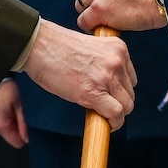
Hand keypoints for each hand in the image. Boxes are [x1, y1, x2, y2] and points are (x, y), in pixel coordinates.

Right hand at [0, 80, 28, 148]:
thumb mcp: (20, 102)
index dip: (25, 135)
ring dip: (7, 118)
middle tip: (17, 108)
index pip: (18, 143)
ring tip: (8, 102)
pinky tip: (1, 101)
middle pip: (9, 134)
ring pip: (2, 126)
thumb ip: (24, 122)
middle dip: (16, 124)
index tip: (26, 122)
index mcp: (0, 125)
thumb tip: (28, 138)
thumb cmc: (3, 84)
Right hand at [21, 19, 135, 128]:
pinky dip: (113, 123)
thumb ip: (104, 63)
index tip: (108, 95)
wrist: (38, 44)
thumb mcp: (91, 48)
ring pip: (126, 106)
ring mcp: (106, 77)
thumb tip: (110, 88)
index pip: (130, 77)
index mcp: (117, 47)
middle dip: (117, 102)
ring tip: (99, 113)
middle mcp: (117, 61)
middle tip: (101, 105)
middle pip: (130, 93)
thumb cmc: (56, 47)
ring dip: (115, 114)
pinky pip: (116, 114)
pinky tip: (103, 123)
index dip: (119, 89)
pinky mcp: (93, 92)